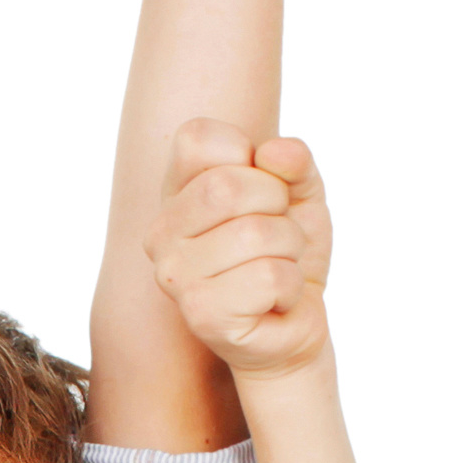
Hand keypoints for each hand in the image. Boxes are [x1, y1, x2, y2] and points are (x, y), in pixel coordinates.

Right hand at [148, 123, 331, 374]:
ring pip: (256, 234)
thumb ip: (294, 162)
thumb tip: (275, 152)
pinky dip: (291, 286)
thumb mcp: (300, 195)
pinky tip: (275, 300)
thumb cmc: (285, 254)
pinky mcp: (201, 314)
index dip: (249, 157)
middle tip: (279, 235)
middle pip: (228, 187)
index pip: (196, 138)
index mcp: (175, 193)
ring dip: (289, 250)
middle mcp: (161, 232)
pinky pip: (269, 277)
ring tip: (277, 268)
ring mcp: (174, 275)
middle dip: (277, 207)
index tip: (260, 191)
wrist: (294, 325)